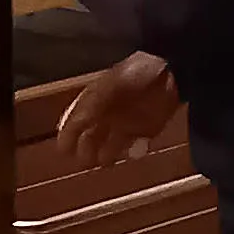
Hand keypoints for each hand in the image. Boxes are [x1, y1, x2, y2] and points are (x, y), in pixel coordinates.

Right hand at [58, 52, 180, 168]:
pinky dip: (130, 152)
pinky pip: (134, 146)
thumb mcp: (110, 85)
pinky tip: (129, 154)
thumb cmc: (136, 73)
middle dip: (85, 150)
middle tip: (82, 163)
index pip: (76, 121)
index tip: (63, 151)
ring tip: (100, 163)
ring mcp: (127, 123)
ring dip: (105, 155)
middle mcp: (108, 114)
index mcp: (95, 100)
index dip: (68, 135)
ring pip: (110, 145)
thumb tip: (76, 122)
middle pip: (91, 137)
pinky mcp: (145, 130)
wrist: (170, 69)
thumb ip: (92, 104)